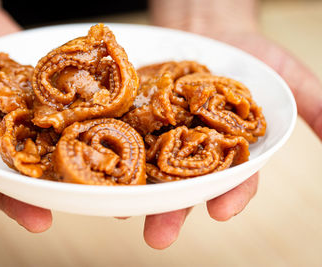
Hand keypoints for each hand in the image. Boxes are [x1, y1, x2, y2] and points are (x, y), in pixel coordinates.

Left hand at [144, 0, 321, 249]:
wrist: (210, 28)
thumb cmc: (251, 53)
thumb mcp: (287, 74)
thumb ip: (312, 102)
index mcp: (234, 150)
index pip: (237, 180)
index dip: (232, 196)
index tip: (222, 212)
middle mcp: (198, 151)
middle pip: (186, 188)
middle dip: (173, 213)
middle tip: (158, 237)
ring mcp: (168, 137)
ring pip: (154, 172)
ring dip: (139, 194)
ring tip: (124, 211)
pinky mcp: (145, 119)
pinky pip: (131, 138)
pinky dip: (120, 154)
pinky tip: (107, 170)